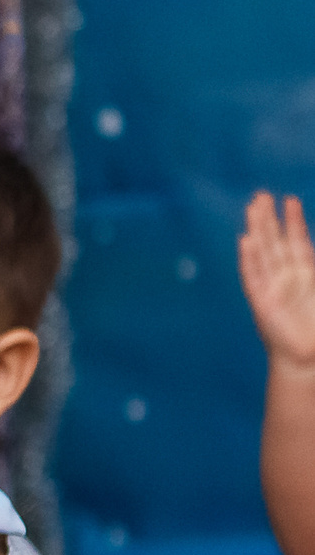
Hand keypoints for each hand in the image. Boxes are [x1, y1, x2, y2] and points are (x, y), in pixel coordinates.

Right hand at [240, 191, 314, 366]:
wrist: (307, 358)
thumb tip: (313, 251)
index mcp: (305, 276)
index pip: (297, 243)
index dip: (294, 222)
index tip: (289, 200)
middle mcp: (286, 279)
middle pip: (275, 243)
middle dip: (269, 220)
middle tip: (261, 196)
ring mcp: (272, 289)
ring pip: (263, 253)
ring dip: (258, 231)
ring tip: (252, 209)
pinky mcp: (261, 303)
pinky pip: (253, 276)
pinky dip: (249, 259)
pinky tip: (246, 242)